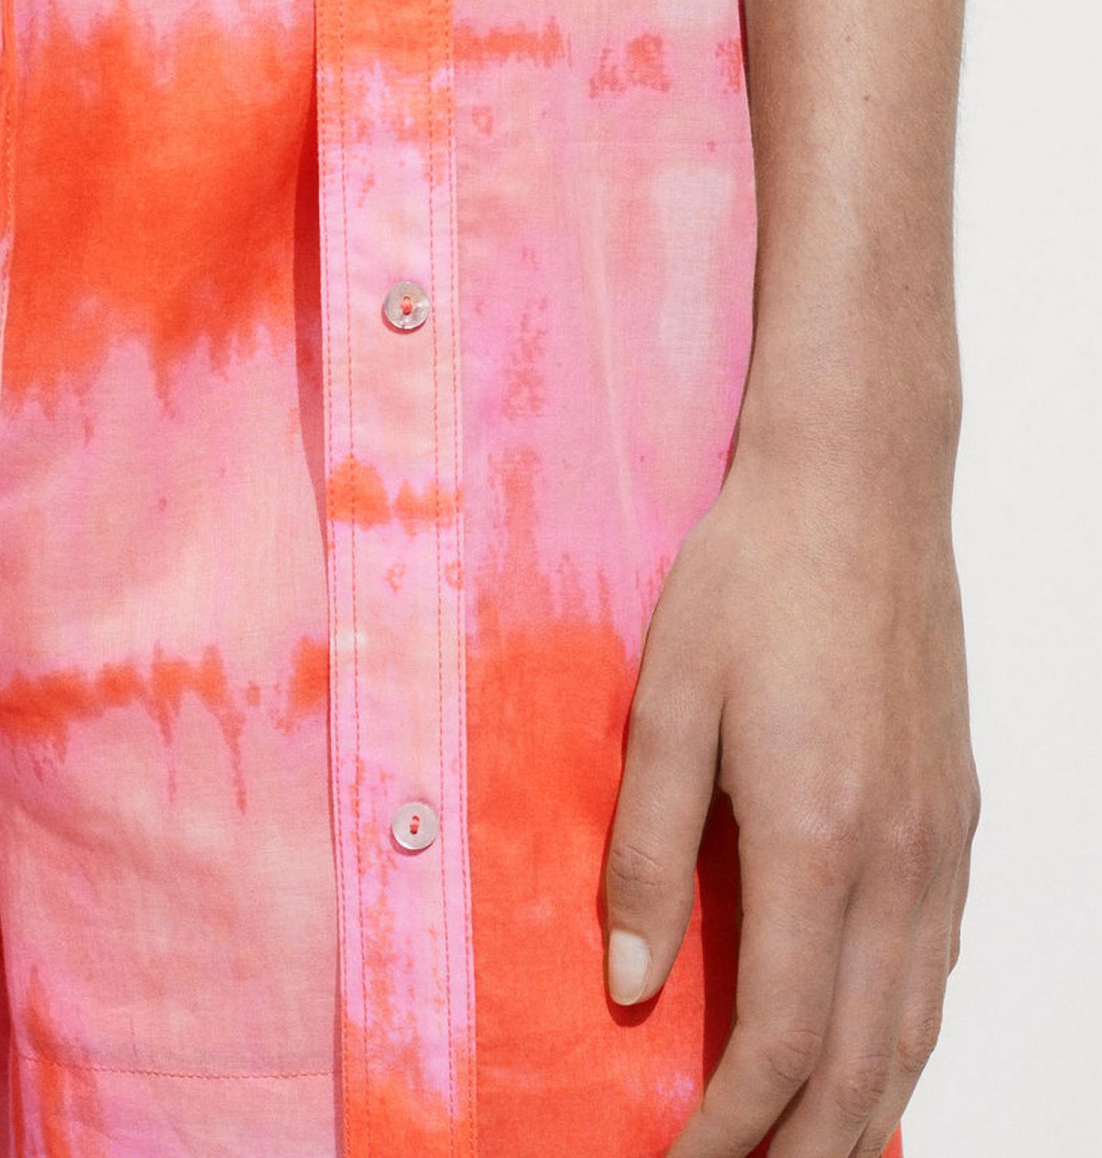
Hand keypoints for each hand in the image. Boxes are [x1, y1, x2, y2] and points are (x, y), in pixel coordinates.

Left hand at [604, 439, 976, 1157]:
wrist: (859, 490)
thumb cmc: (752, 579)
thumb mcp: (666, 700)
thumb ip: (646, 847)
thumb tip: (627, 983)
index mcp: (814, 837)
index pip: (783, 1038)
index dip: (734, 1126)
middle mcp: (896, 859)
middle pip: (861, 1060)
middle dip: (801, 1147)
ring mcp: (940, 841)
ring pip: (915, 1024)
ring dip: (860, 1108)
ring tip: (804, 1153)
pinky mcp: (956, 815)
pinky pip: (938, 964)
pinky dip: (905, 1036)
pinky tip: (870, 1055)